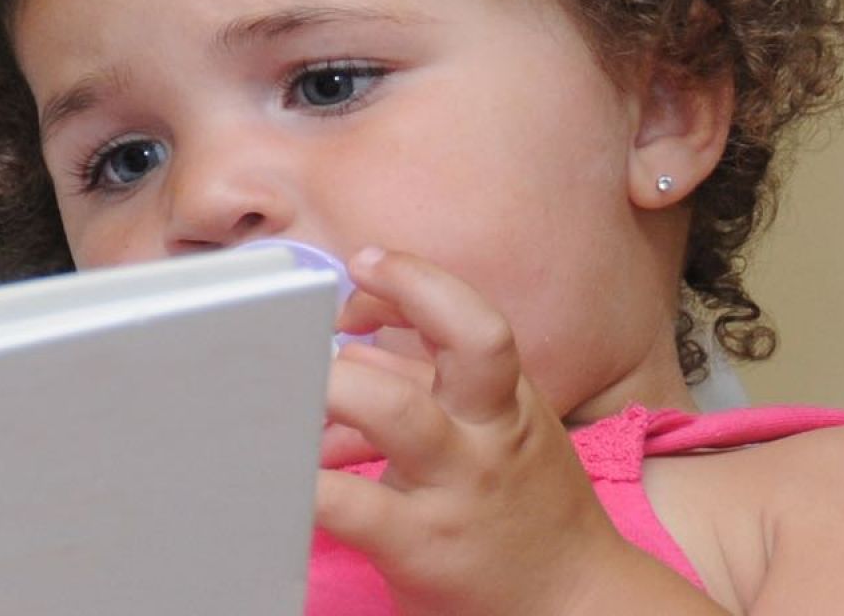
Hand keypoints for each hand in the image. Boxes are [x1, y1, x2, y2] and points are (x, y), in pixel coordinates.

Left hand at [313, 248, 706, 615]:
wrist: (573, 606)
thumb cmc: (522, 507)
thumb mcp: (496, 430)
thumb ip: (424, 379)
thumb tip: (352, 334)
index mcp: (504, 404)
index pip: (473, 322)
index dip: (417, 281)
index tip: (363, 263)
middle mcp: (487, 436)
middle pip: (459, 347)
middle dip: (385, 305)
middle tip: (309, 320)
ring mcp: (455, 490)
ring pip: (400, 412)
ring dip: (336, 382)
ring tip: (282, 379)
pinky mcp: (420, 546)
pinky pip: (354, 503)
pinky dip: (306, 478)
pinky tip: (270, 465)